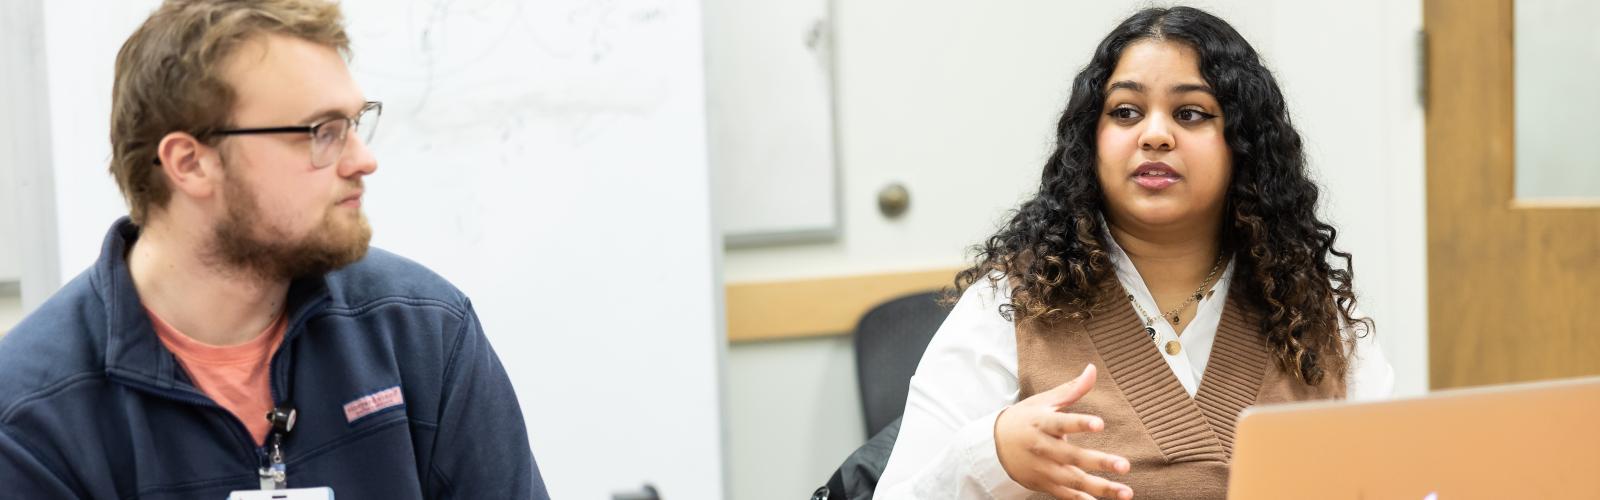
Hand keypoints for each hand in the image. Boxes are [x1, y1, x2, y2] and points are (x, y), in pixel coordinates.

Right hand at [994, 364, 1132, 498]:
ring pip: (1073, 480)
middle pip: (1072, 456)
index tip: (1100, 424)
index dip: (1080, 424)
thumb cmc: (1025, 419)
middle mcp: (1042, 447)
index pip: (1062, 422)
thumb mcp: (1043, 401)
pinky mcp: (1043, 484)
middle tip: (1125, 465)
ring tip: (1126, 492)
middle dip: (1099, 462)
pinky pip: (1065, 495)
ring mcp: (1043, 468)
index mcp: (1042, 423)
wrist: (993, 446)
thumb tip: (1092, 369)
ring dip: (1101, 488)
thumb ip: (1071, 389)